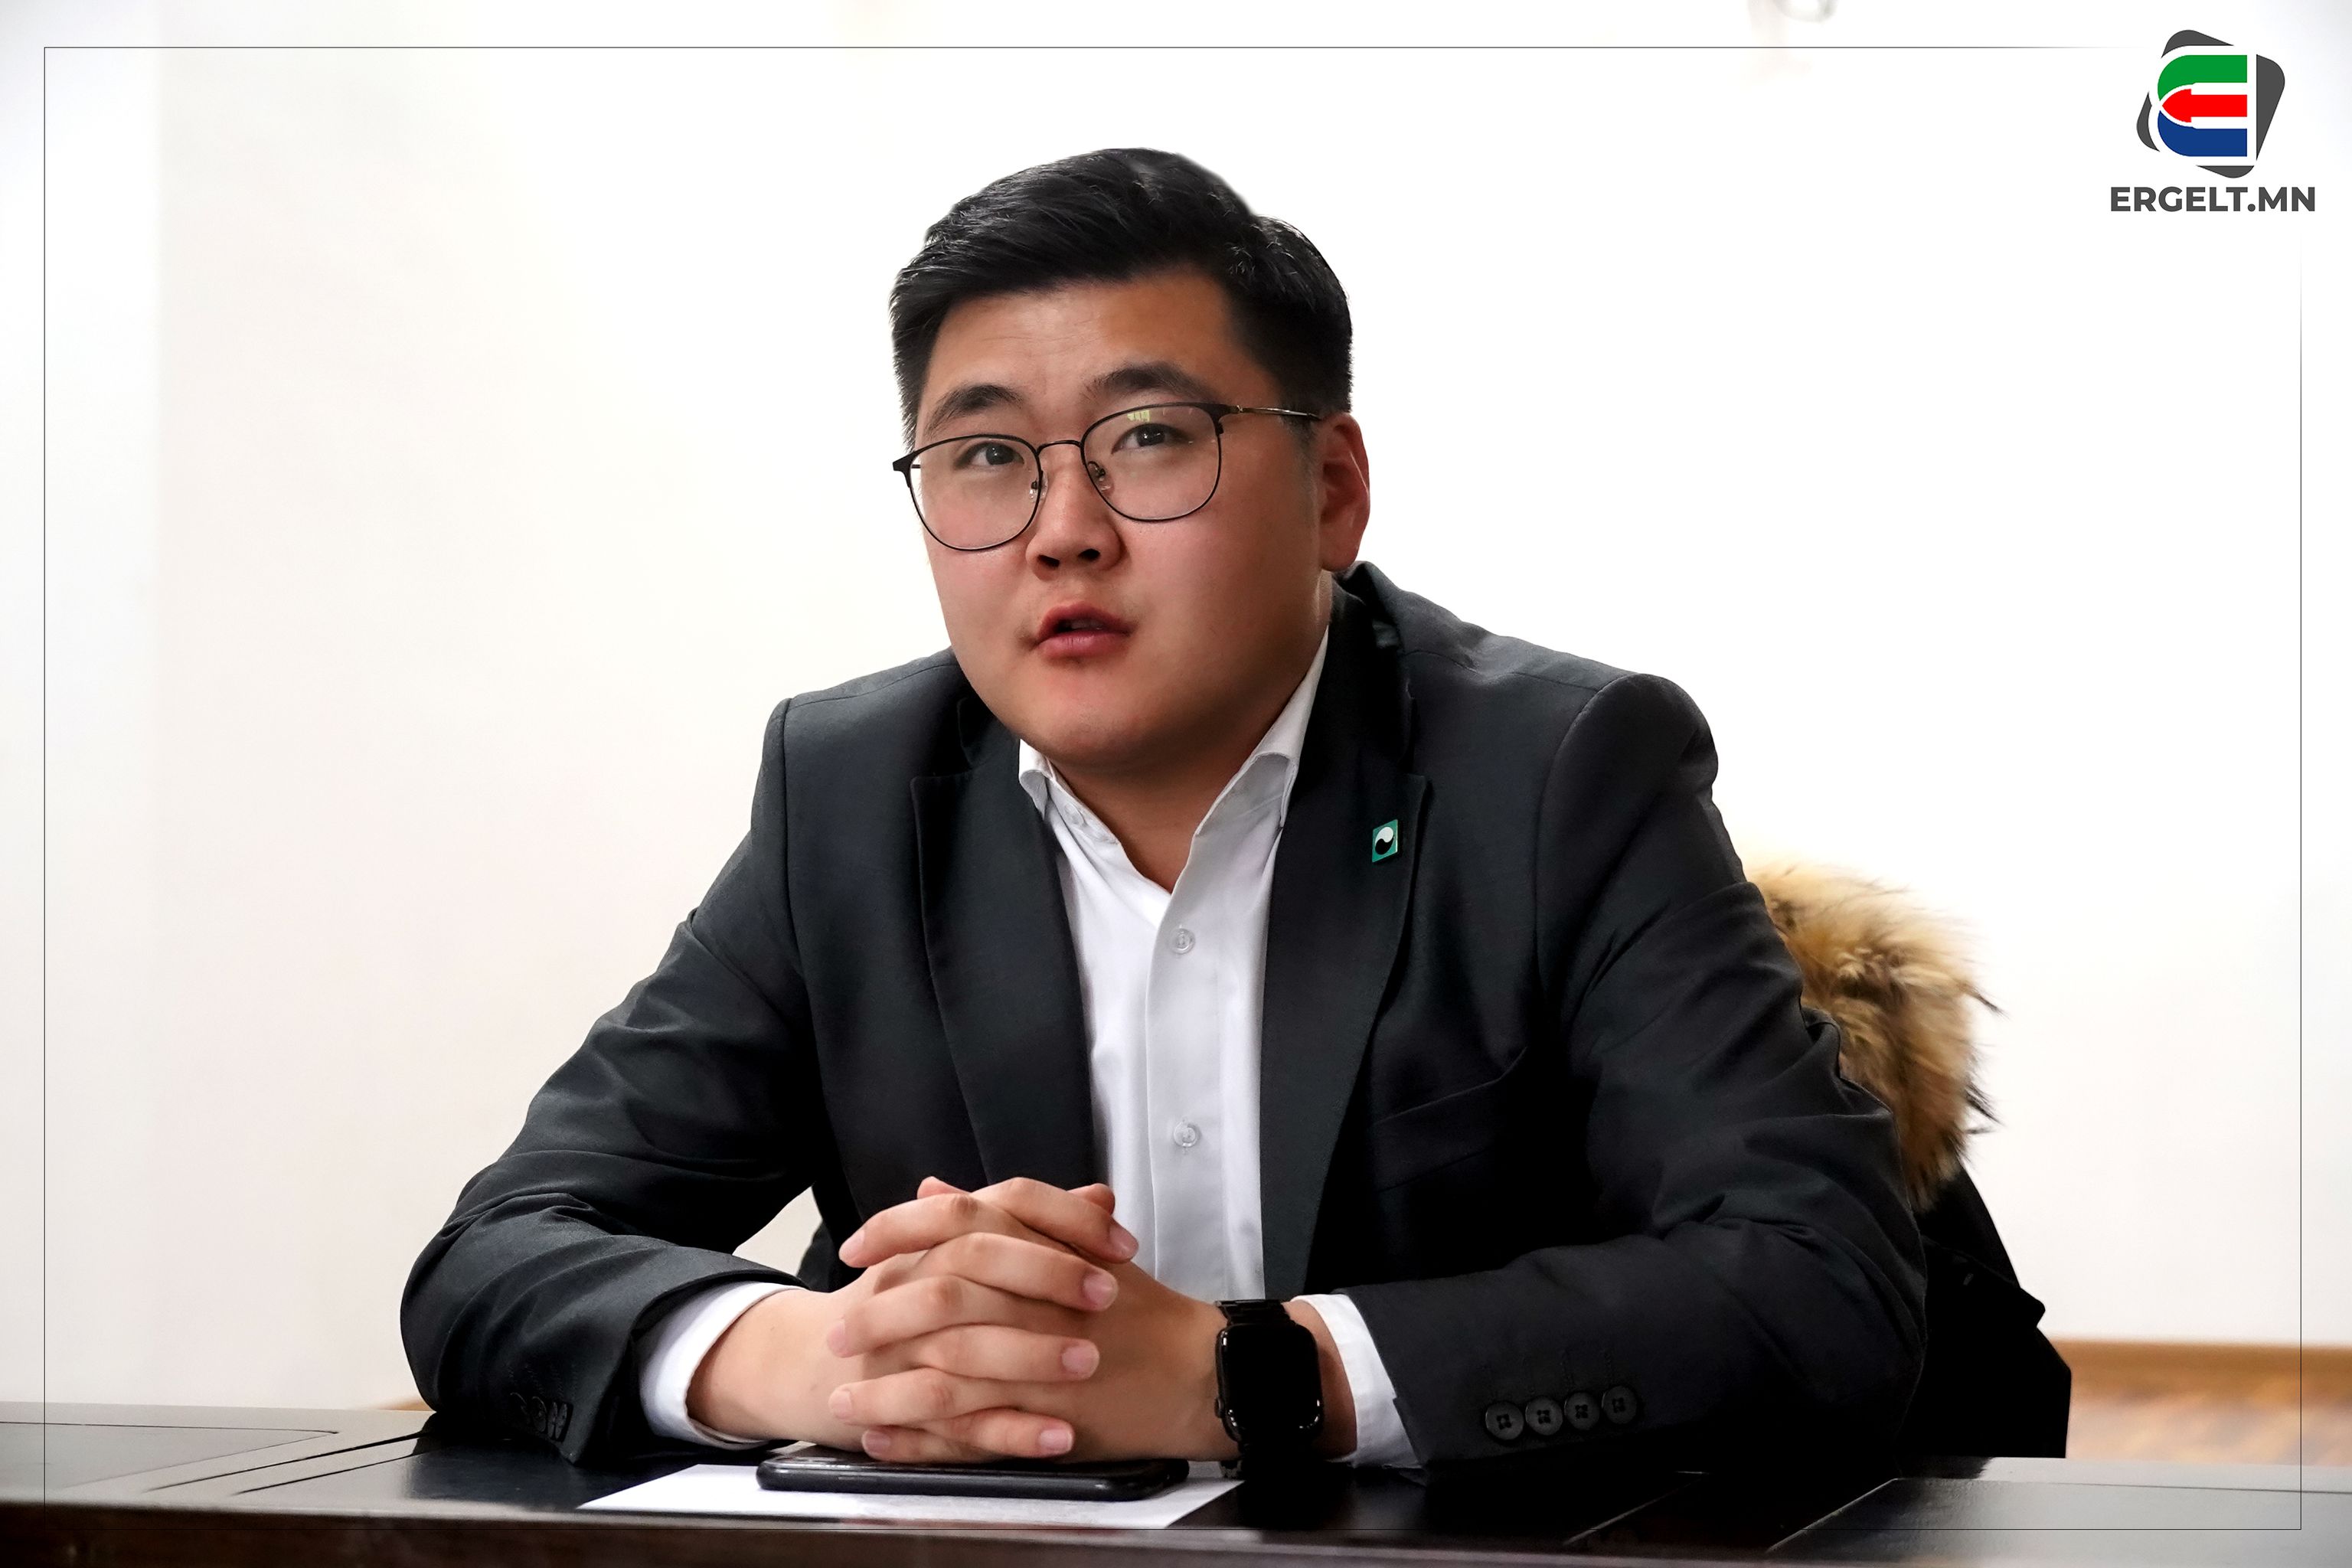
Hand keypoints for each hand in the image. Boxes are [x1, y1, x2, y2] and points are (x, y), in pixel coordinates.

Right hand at [685, 1176, 1133, 1454]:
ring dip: (1030, 1355)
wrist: (816, 1361)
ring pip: (964, 1345)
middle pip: (977, 1265)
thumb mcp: (965, 1254)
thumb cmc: (907, 1302)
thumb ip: (1033, 1227)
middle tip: (1107, 1295)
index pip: (1001, 1203)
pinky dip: (1009, 1431)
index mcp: (939, 1238)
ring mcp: (904, 1346)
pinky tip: (1057, 1438)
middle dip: (1047, 1279)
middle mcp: (916, 1281)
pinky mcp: (904, 1407)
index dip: (1063, 1219)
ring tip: (1087, 1365)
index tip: (1119, 1242)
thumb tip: (1101, 1197)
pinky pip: (957, 1422)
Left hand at [833, 1179, 1354, 1464]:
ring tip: (843, 1398)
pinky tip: (883, 1442)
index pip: (957, 1223)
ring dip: (885, 1386)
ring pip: (944, 1368)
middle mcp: (1039, 1296)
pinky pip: (969, 1428)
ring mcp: (1042, 1357)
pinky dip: (919, 1437)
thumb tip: (933, 1188)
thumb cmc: (1142, 1312)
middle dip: (877, 1315)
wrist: (1202, 1369)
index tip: (855, 1247)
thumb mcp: (1075, 1246)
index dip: (897, 1231)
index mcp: (1044, 1246)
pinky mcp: (1047, 1413)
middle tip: (836, 1330)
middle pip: (938, 1295)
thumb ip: (1002, 1217)